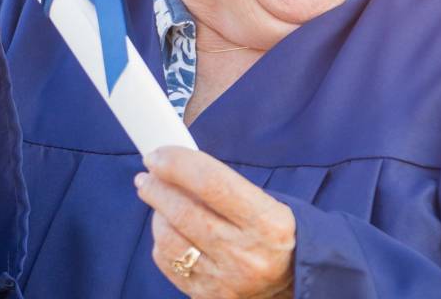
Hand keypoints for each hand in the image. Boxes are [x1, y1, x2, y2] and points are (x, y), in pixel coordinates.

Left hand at [137, 147, 296, 298]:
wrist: (292, 281)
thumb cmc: (273, 233)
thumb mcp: (265, 203)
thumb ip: (222, 186)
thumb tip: (174, 167)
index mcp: (268, 223)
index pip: (213, 184)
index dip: (178, 165)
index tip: (157, 156)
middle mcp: (246, 254)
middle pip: (185, 212)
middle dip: (157, 188)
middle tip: (147, 175)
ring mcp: (226, 279)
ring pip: (170, 239)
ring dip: (156, 214)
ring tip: (158, 201)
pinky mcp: (208, 295)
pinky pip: (168, 263)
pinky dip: (162, 241)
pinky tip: (169, 230)